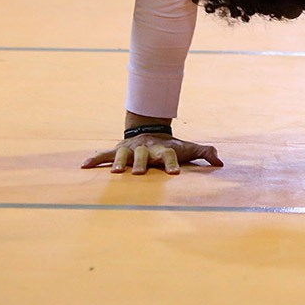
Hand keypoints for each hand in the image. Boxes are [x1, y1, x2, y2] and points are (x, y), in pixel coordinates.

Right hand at [81, 135, 223, 175]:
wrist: (150, 130)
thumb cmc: (170, 146)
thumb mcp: (187, 148)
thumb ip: (204, 153)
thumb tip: (220, 162)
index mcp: (163, 150)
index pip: (169, 156)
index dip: (171, 163)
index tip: (174, 173)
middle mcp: (146, 148)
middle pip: (143, 155)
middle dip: (141, 163)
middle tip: (138, 173)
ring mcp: (131, 149)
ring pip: (123, 154)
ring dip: (119, 162)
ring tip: (115, 172)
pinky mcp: (118, 150)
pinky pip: (105, 155)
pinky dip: (95, 159)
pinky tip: (83, 166)